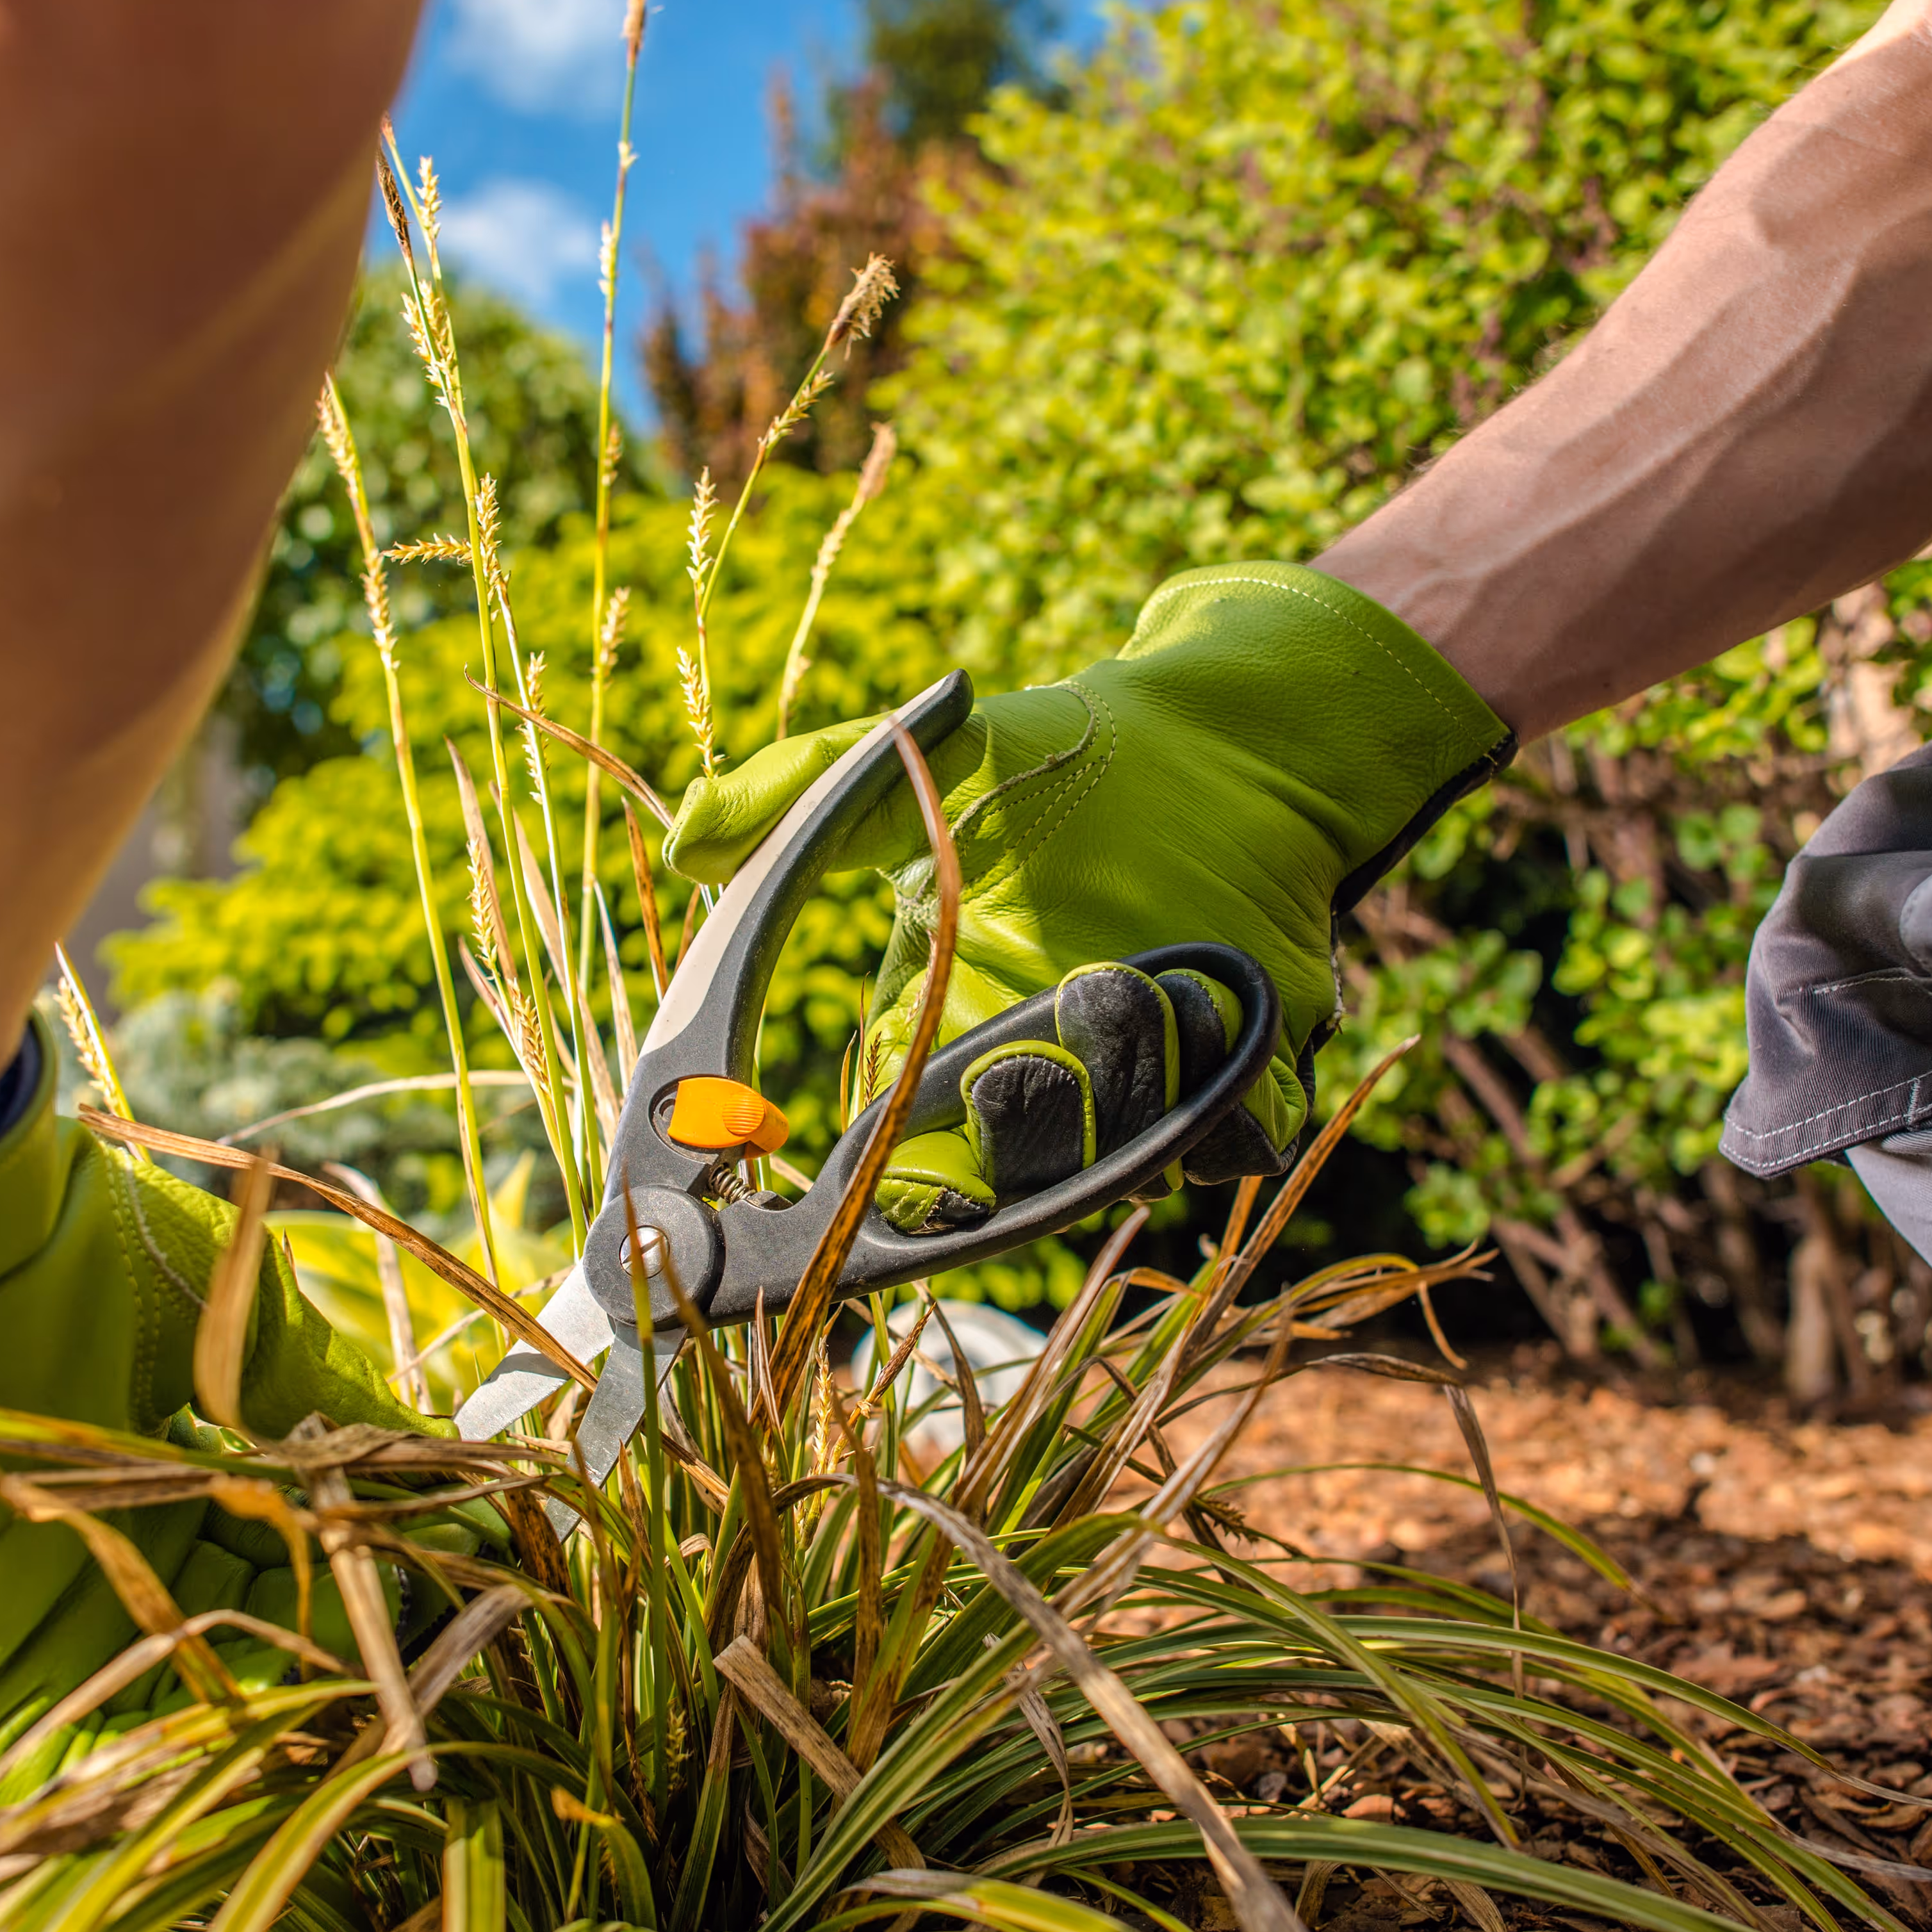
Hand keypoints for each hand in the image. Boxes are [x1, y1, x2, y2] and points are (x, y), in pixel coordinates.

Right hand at [670, 563, 1508, 1225]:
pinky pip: (1236, 1154)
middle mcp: (1042, 1084)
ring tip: (1141, 975)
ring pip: (1128, 1168)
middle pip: (1018, 1187)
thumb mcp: (922, 771)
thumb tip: (686, 838)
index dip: (908, 1191)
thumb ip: (801, 796)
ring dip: (1132, 1081)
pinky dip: (1228, 1098)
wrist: (1223, 740)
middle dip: (1030, 1127)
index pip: (907, 1166)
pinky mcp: (1245, 1091)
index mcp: (947, 1036)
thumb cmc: (1063, 756)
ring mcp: (1144, 1097)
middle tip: (1036, 1042)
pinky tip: (1209, 993)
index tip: (911, 1171)